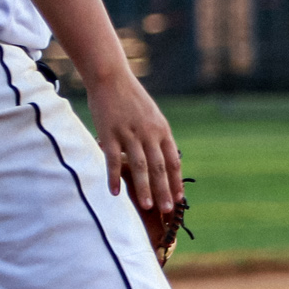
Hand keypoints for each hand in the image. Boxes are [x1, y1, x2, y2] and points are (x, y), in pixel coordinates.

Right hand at [83, 70, 181, 214]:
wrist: (111, 77)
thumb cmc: (131, 98)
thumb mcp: (152, 116)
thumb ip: (157, 137)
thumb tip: (163, 159)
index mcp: (162, 130)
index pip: (173, 161)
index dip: (176, 181)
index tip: (178, 199)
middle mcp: (149, 133)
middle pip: (159, 167)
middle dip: (164, 190)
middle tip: (167, 210)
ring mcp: (129, 133)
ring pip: (140, 166)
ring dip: (144, 188)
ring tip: (148, 206)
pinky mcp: (110, 133)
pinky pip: (113, 160)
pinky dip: (114, 177)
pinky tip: (115, 192)